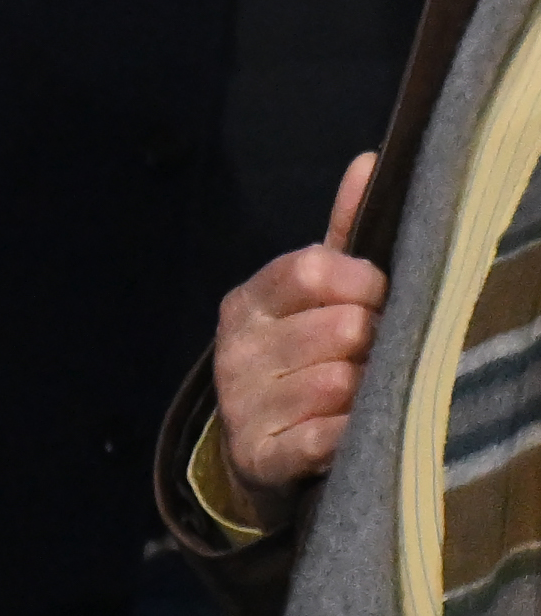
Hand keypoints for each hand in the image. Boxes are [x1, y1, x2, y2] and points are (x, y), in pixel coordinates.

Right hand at [220, 152, 390, 501]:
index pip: (313, 269)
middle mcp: (235, 349)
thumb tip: (370, 159)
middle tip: (375, 357)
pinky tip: (353, 433)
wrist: (259, 453)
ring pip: (340, 383)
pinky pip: (327, 438)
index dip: (364, 283)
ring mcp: (242, 404)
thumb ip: (342, 233)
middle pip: (339, 328)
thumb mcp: (313, 297)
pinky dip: (350, 435)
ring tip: (365, 396)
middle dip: (373, 344)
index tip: (379, 299)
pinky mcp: (260, 455)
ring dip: (368, 393)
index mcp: (248, 301)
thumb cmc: (301, 360)